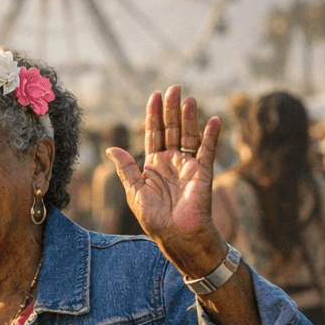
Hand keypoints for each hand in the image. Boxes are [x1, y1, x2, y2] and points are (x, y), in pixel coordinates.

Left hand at [105, 85, 227, 277]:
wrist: (176, 235)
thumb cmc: (153, 217)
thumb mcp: (134, 190)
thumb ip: (126, 168)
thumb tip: (111, 148)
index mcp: (153, 165)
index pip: (154, 134)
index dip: (154, 115)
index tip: (155, 96)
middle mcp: (171, 161)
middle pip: (171, 129)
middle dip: (171, 110)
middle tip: (174, 88)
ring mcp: (188, 166)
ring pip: (189, 136)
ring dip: (189, 118)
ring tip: (188, 99)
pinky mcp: (203, 173)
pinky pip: (208, 151)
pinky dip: (211, 136)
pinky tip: (212, 120)